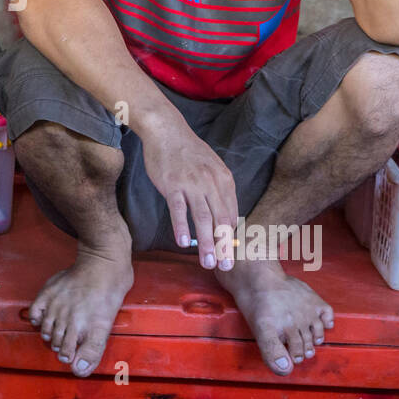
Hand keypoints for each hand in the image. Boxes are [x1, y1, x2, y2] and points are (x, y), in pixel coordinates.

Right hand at [140, 114, 237, 269]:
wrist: (167, 130)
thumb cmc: (188, 151)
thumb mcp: (212, 167)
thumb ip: (219, 190)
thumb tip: (224, 216)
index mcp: (224, 180)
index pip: (231, 214)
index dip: (231, 237)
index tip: (229, 254)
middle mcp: (211, 183)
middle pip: (221, 221)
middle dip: (224, 247)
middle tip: (226, 267)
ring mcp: (192, 184)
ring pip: (203, 219)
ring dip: (206, 243)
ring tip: (207, 262)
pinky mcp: (172, 185)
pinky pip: (179, 210)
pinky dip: (182, 227)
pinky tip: (183, 243)